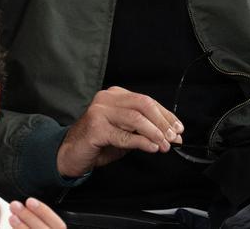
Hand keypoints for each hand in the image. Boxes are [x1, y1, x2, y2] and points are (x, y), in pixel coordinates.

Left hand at [9, 197, 65, 227]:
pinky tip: (11, 228)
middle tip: (15, 204)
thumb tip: (27, 203)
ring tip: (11, 216)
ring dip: (22, 227)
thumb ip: (41, 219)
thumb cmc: (42, 228)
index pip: (59, 225)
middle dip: (29, 217)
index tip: (30, 200)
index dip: (45, 212)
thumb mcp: (46, 223)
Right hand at [56, 87, 183, 177]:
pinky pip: (124, 134)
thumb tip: (170, 135)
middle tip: (174, 138)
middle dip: (162, 122)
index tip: (178, 129)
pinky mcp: (95, 128)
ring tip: (164, 145)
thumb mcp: (125, 133)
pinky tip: (151, 147)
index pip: (147, 101)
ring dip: (154, 133)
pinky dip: (141, 142)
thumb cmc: (98, 142)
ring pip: (135, 118)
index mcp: (115, 95)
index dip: (166, 115)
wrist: (71, 153)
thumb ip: (144, 130)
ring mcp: (99, 112)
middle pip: (143, 104)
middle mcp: (106, 99)